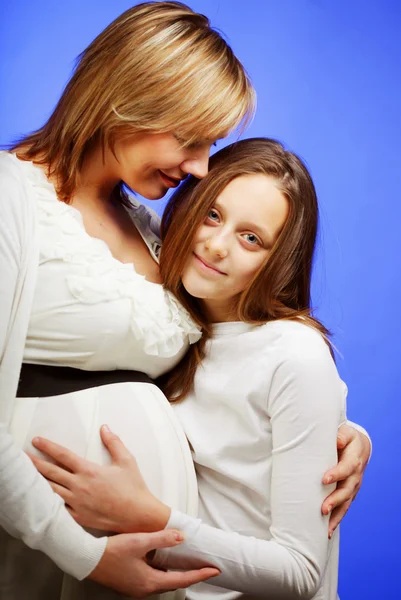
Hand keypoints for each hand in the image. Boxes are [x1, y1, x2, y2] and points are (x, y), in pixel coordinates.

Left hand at [29, 425, 169, 532]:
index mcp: (89, 470)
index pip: (63, 455)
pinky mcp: (79, 517)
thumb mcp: (126, 460)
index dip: (48, 447)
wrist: (138, 515)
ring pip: (51, 490)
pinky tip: (40, 499)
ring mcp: (77, 503)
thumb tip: (105, 427)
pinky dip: (48, 503)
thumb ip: (114, 442)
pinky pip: (58, 509)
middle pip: (51, 472)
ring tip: (26, 476)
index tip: (36, 441)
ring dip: (38, 482)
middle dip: (34, 463)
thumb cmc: (134, 487)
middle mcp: (80, 486)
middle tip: (22, 456)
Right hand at [88, 529, 219, 596]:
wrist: (86, 559)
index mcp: (149, 582)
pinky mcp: (130, 582)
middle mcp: (144, 588)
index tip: (213, 570)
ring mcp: (136, 587)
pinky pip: (153, 578)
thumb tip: (181, 536)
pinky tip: (162, 561)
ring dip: (176, 573)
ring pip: (163, 581)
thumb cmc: (109, 553)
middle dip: (191, 575)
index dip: (199, 574)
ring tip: (188, 564)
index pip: (182, 580)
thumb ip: (162, 538)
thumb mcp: (139, 542)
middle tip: (205, 568)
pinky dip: (163, 571)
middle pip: (174, 582)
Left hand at [321, 423, 369, 536]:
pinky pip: (344, 507)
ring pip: (347, 502)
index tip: (324, 479)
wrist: (359, 446)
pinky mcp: (349, 493)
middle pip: (347, 489)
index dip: (337, 474)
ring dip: (336, 514)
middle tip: (323, 509)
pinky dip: (337, 519)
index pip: (347, 467)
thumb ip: (340, 435)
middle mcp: (356, 474)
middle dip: (335, 500)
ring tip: (325, 526)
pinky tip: (327, 530)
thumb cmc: (346, 437)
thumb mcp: (345, 432)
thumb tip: (337, 439)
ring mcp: (354, 486)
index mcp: (354, 458)